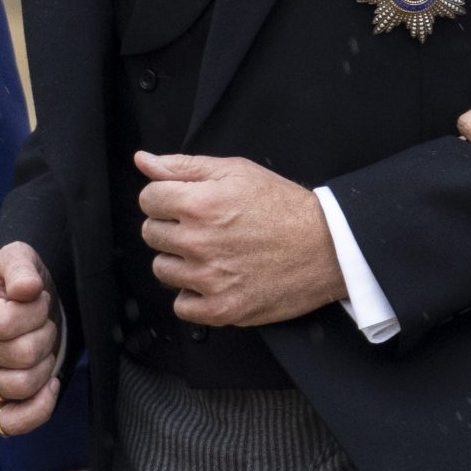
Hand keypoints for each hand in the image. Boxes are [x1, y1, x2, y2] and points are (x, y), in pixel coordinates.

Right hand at [0, 242, 63, 437]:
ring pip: (22, 385)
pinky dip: (38, 408)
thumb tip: (26, 289)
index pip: (6, 323)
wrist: (19, 307)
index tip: (36, 301)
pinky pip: (10, 423)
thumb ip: (21, 267)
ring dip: (45, 363)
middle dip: (45, 335)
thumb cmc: (15, 283)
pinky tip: (51, 385)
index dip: (35, 312)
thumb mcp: (18, 259)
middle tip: (41, 324)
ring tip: (40, 346)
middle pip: (20, 354)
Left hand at [135, 152, 342, 328]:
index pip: (148, 199)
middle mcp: (199, 242)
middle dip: (173, 227)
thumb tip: (143, 161)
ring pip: (163, 269)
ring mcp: (209, 279)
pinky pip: (181, 306)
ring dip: (181, 261)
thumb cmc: (285, 208)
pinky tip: (216, 279)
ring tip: (213, 253)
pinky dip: (194, 295)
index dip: (166, 198)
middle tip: (205, 227)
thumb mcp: (237, 171)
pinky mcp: (222, 309)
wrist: (327, 247)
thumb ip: (183, 166)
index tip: (185, 203)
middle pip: (151, 234)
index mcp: (199, 204)